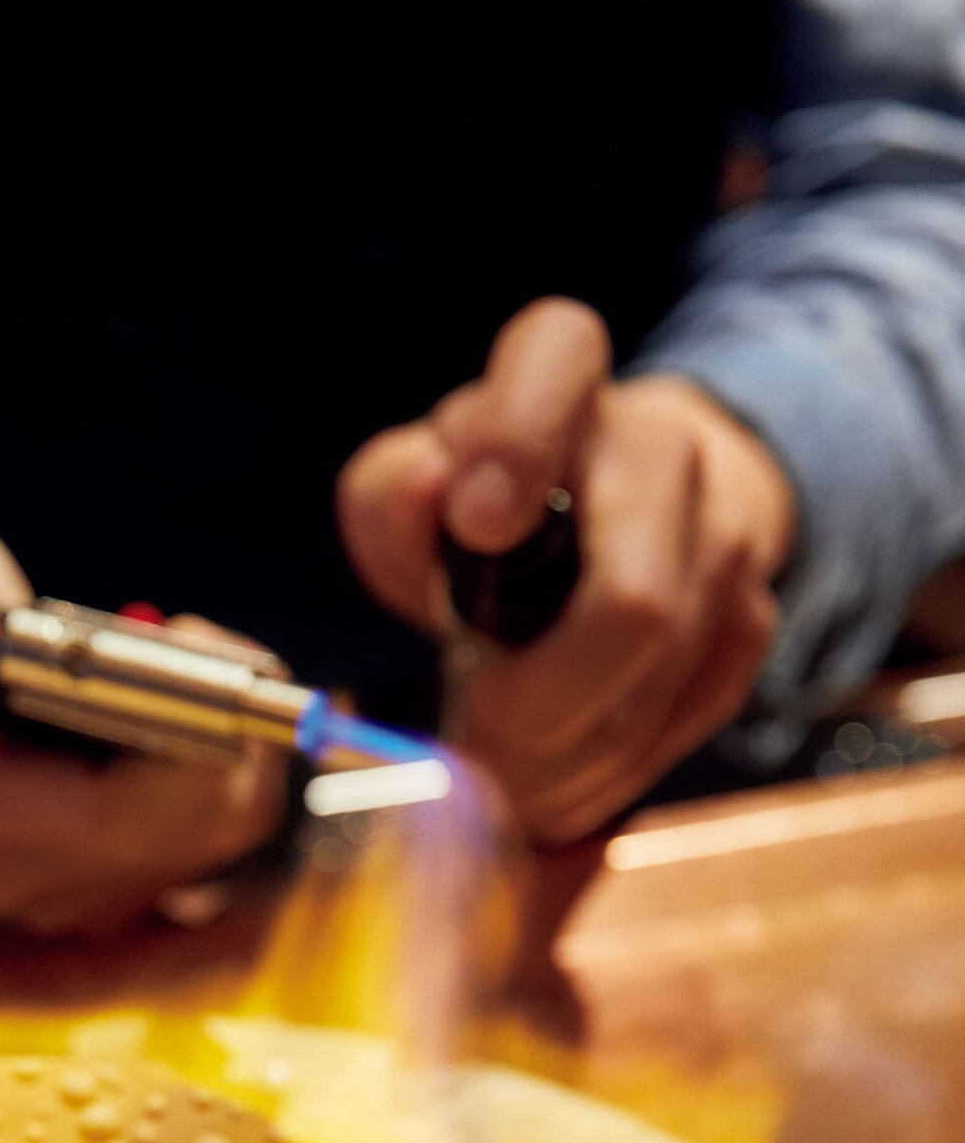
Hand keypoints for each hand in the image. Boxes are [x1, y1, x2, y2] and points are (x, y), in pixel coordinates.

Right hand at [0, 513, 288, 931]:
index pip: (108, 813)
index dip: (181, 734)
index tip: (195, 641)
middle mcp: (12, 876)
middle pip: (181, 829)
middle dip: (223, 729)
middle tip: (206, 638)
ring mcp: (65, 894)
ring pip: (216, 830)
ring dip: (235, 739)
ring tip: (197, 657)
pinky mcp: (109, 888)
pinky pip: (219, 830)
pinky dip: (233, 760)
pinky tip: (199, 702)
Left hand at [336, 298, 795, 840]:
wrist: (615, 508)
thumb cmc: (489, 500)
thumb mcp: (414, 483)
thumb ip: (394, 495)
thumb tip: (433, 495)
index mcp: (559, 372)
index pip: (556, 362)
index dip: (518, 445)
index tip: (478, 523)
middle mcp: (661, 444)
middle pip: (632, 604)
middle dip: (536, 710)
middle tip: (474, 745)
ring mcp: (724, 536)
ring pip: (650, 694)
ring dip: (559, 767)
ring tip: (499, 779)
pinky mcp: (748, 623)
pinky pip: (677, 731)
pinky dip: (600, 781)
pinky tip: (554, 778)